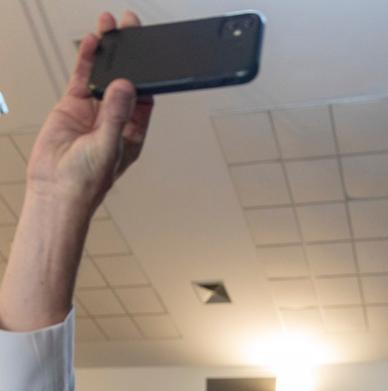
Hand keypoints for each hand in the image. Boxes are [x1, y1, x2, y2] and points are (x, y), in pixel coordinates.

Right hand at [26, 12, 153, 211]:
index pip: (145, 100)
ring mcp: (93, 112)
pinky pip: (83, 78)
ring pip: (103, 75)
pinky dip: (87, 60)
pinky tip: (93, 42)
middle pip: (125, 82)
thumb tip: (125, 86)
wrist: (55, 190)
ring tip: (112, 26)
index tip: (154, 55)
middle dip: (130, 57)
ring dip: (108, 53)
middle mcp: (114, 120)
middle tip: (134, 29)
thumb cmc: (86, 182)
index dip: (149, 77)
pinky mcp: (73, 106)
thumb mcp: (108, 147)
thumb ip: (116, 115)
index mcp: (132, 134)